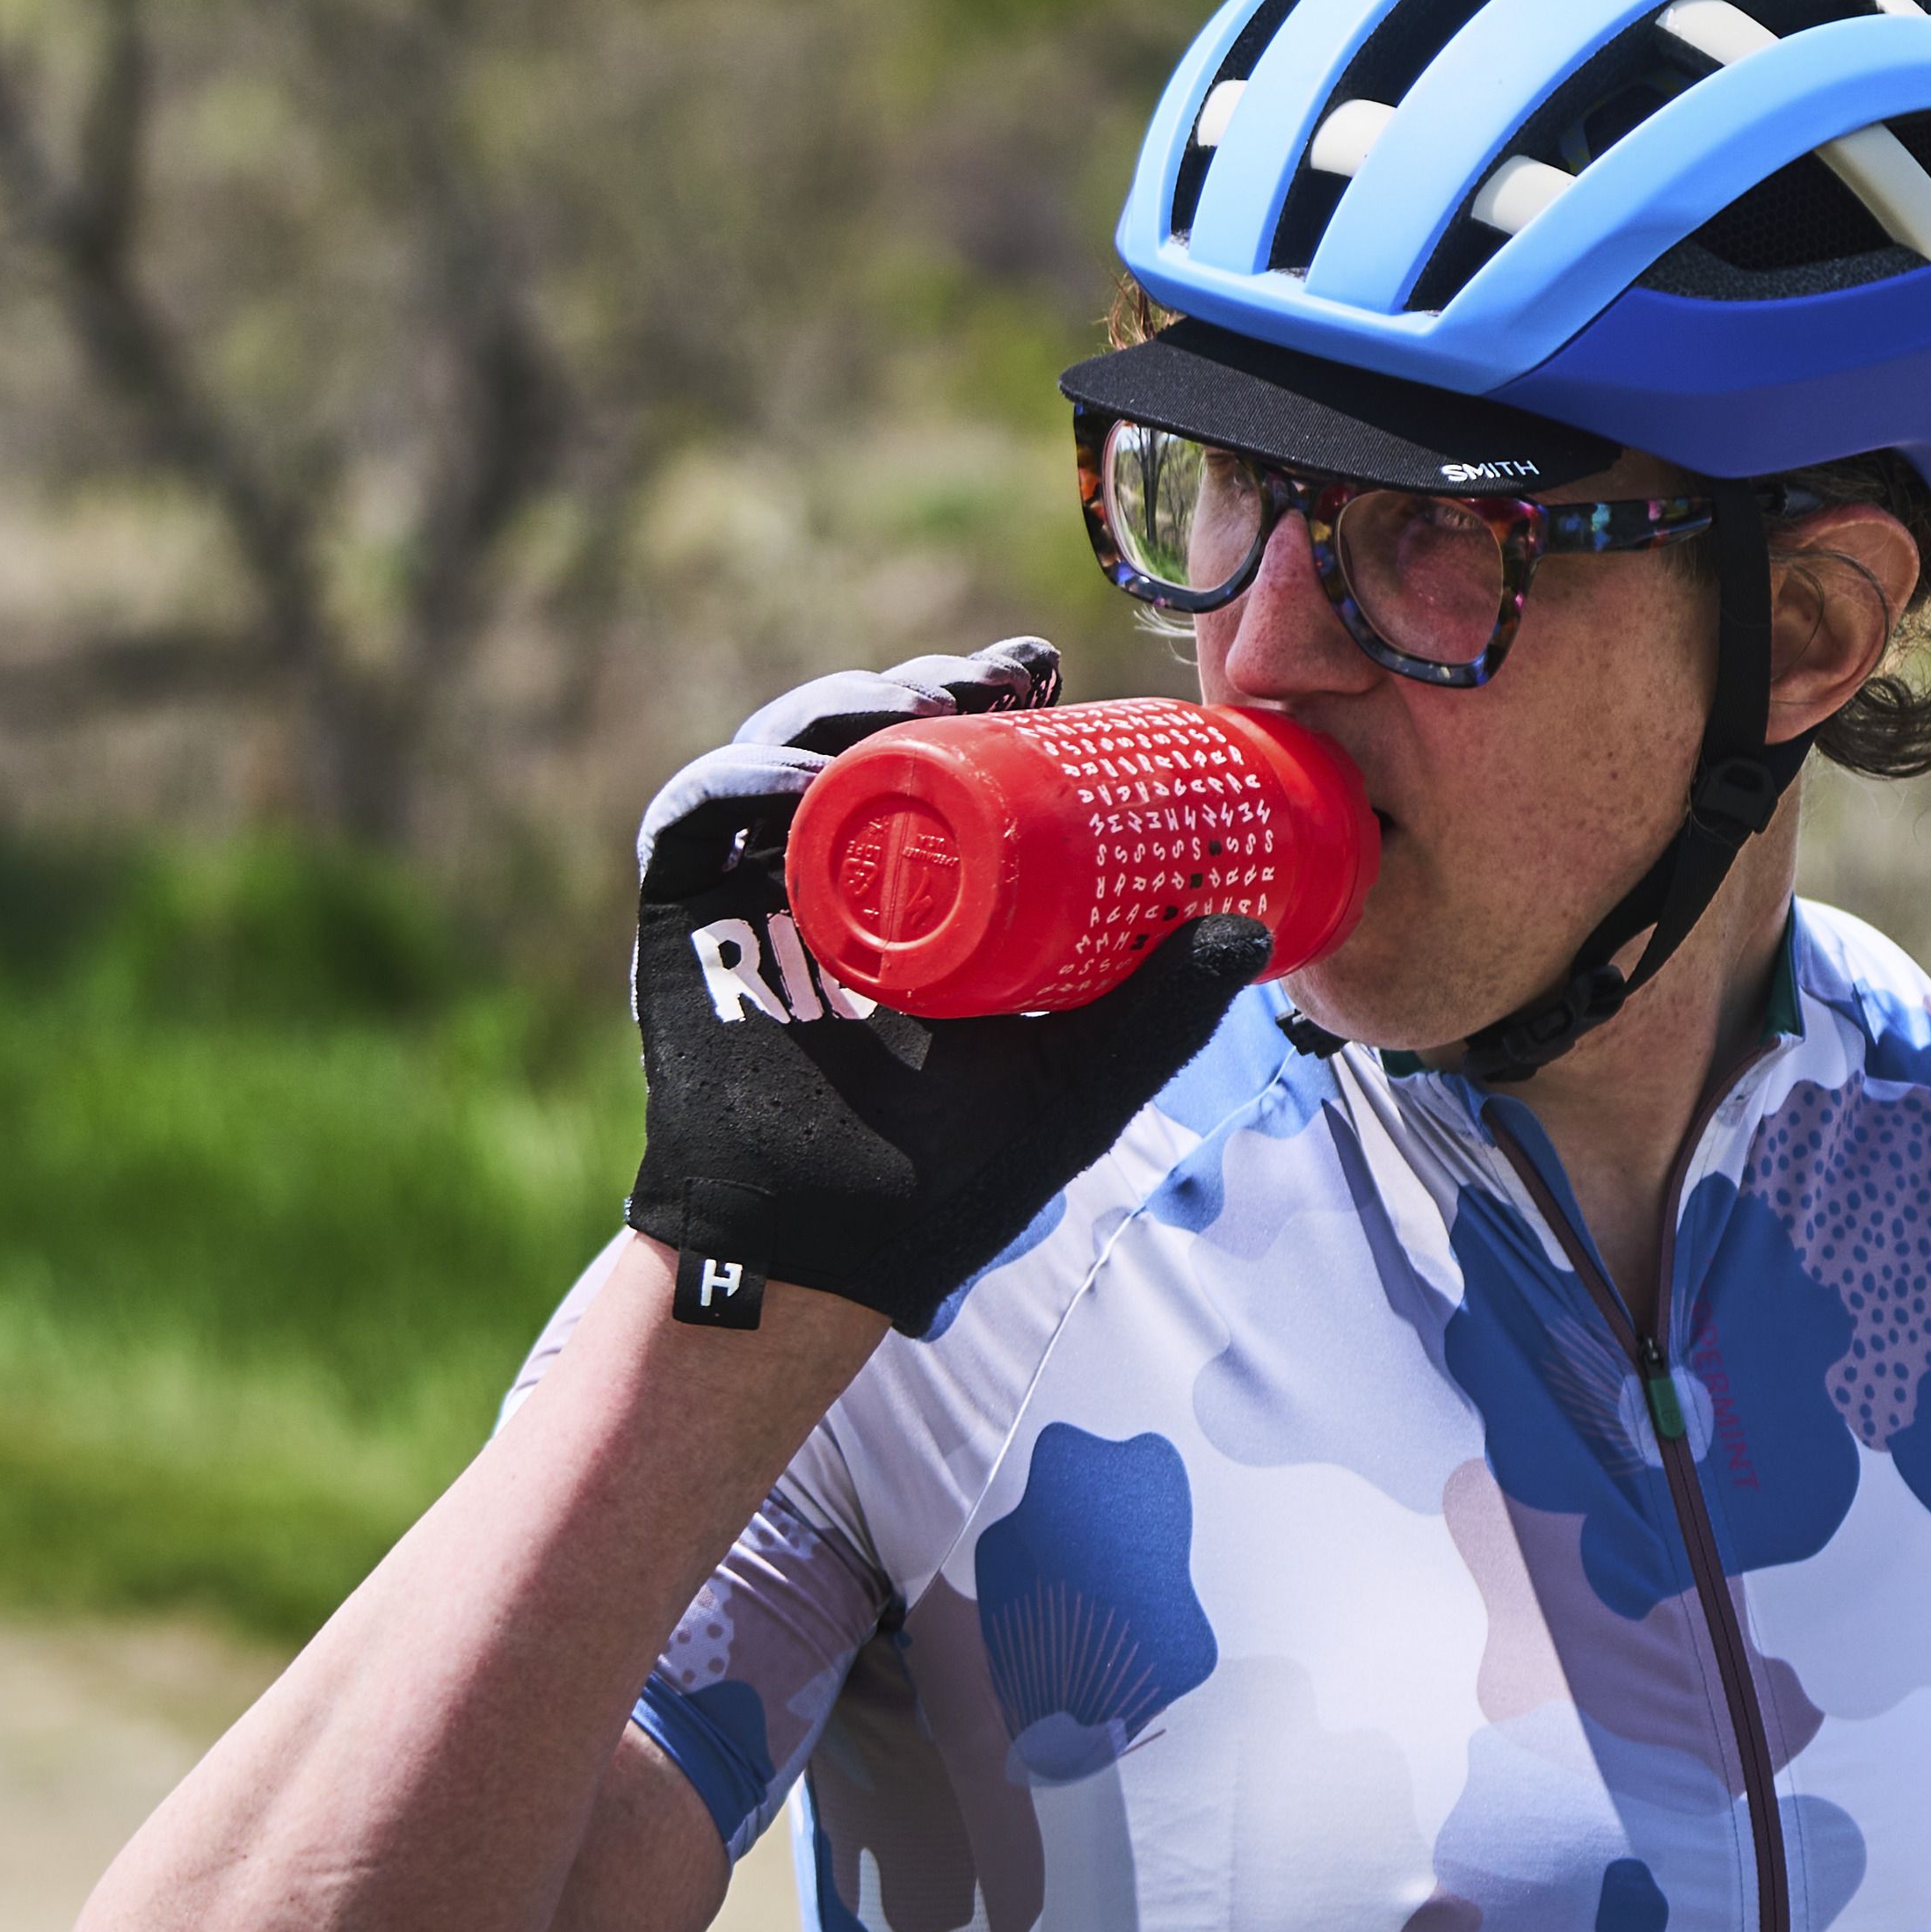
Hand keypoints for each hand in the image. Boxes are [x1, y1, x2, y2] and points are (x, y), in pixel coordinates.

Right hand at [624, 637, 1267, 1333]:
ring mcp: (753, 894)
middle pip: (863, 744)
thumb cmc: (950, 1184)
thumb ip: (1161, 1017)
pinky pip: (692, 819)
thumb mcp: (1079, 1085)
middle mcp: (834, 881)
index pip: (942, 768)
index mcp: (918, 901)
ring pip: (781, 753)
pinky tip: (795, 777)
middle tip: (995, 675)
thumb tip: (1248, 930)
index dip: (985, 702)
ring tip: (913, 703)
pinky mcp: (682, 920)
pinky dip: (737, 778)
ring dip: (839, 708)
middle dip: (923, 686)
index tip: (1044, 670)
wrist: (829, 1261)